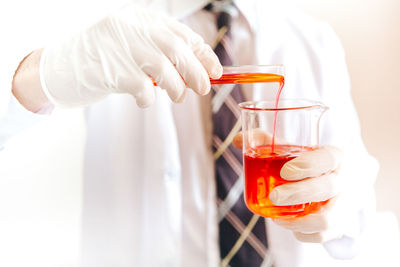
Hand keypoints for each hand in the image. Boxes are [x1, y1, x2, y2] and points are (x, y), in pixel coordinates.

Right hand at [40, 4, 221, 107]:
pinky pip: (142, 87)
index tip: (216, 71)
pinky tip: (144, 100)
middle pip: (176, 48)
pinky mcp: (109, 69)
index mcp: (141, 19)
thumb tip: (198, 72)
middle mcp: (131, 27)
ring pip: (163, 68)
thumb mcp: (134, 48)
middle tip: (202, 89)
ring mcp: (119, 46)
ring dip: (176, 88)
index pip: (182, 34)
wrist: (59, 68)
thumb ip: (161, 54)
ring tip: (177, 97)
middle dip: (196, 72)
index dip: (203, 54)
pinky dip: (149, 98)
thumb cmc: (104, 60)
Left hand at [233, 131, 347, 242]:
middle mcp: (345, 181)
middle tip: (274, 196)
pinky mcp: (340, 225)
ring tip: (277, 217)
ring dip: (300, 221)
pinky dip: (303, 234)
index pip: (328, 159)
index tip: (285, 172)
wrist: (343, 182)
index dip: (308, 165)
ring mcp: (345, 206)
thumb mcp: (297, 149)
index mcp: (336, 156)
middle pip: (327, 188)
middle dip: (298, 193)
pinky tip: (287, 224)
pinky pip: (323, 236)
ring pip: (328, 219)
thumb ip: (268, 142)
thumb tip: (237, 140)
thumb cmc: (313, 162)